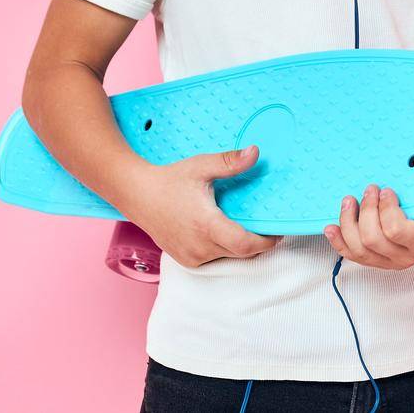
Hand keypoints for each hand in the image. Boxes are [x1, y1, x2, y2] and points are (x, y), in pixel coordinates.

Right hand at [119, 144, 280, 268]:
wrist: (137, 194)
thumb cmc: (169, 180)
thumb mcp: (202, 167)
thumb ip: (230, 162)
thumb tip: (255, 152)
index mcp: (206, 226)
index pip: (245, 245)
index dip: (265, 241)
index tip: (277, 232)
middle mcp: (199, 247)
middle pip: (240, 252)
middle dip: (256, 242)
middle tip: (265, 226)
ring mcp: (191, 256)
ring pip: (227, 257)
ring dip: (238, 245)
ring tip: (243, 225)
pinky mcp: (184, 260)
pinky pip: (213, 259)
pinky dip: (223, 249)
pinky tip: (223, 231)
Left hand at [324, 185, 413, 269]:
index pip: (396, 230)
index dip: (386, 208)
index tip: (387, 190)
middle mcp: (403, 257)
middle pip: (373, 238)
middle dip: (366, 210)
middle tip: (369, 189)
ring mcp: (385, 262)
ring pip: (358, 247)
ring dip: (349, 221)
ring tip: (349, 200)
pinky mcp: (371, 262)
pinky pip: (349, 255)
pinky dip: (337, 240)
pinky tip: (331, 226)